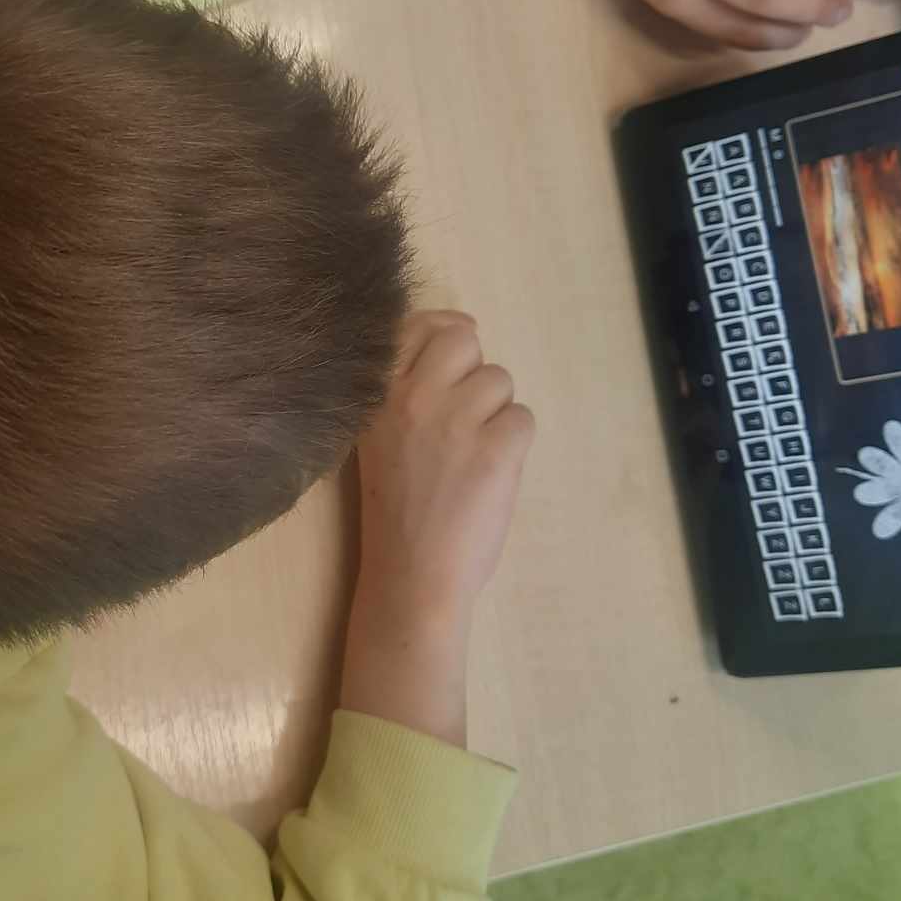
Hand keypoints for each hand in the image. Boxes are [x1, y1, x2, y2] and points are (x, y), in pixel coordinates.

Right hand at [353, 313, 533, 623]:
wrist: (411, 575)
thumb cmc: (396, 509)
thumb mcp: (380, 435)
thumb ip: (408, 384)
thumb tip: (463, 330)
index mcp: (377, 396)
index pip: (415, 325)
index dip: (441, 337)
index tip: (447, 370)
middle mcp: (413, 397)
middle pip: (464, 340)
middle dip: (472, 374)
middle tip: (462, 420)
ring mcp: (456, 421)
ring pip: (500, 381)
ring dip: (495, 415)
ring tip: (470, 457)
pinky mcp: (496, 449)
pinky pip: (523, 419)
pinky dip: (514, 446)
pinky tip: (489, 475)